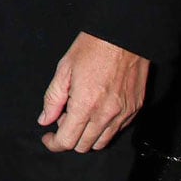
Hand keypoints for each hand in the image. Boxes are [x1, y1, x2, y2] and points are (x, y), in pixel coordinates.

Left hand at [38, 32, 148, 152]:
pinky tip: (98, 109)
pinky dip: (104, 127)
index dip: (54, 143)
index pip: (67, 141)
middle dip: (69, 137)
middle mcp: (107, 114)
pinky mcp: (136, 109)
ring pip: (102, 142)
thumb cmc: (94, 46)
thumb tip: (45, 120)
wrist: (125, 34)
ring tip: (81, 112)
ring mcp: (124, 113)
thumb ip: (53, 98)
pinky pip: (117, 130)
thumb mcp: (64, 69)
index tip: (48, 137)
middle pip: (84, 146)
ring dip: (87, 135)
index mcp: (86, 105)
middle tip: (64, 116)